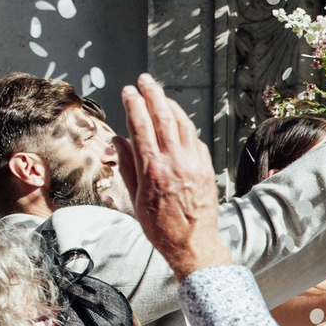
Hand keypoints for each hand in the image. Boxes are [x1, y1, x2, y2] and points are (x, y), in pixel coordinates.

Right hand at [115, 75, 226, 277]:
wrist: (193, 245)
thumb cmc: (161, 227)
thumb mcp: (136, 199)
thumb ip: (127, 166)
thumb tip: (119, 140)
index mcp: (152, 169)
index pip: (141, 125)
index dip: (133, 104)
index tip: (128, 91)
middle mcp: (175, 162)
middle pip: (163, 117)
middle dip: (153, 94)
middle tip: (145, 80)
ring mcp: (194, 164)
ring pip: (183, 124)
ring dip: (171, 105)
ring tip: (161, 95)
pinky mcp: (207, 169)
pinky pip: (195, 140)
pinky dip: (185, 126)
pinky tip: (178, 122)